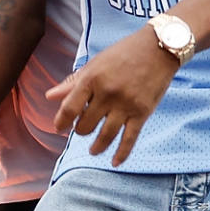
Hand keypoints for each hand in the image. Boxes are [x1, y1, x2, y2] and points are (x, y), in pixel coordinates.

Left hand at [49, 31, 182, 164]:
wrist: (160, 47)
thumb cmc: (124, 53)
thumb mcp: (96, 63)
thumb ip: (73, 82)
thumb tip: (50, 96)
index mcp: (92, 79)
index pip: (69, 108)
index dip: (61, 122)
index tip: (58, 128)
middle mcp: (107, 93)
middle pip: (86, 125)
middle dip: (81, 130)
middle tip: (83, 129)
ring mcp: (126, 104)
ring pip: (105, 135)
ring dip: (96, 146)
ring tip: (93, 150)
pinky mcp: (143, 112)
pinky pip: (129, 138)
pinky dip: (121, 153)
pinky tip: (114, 162)